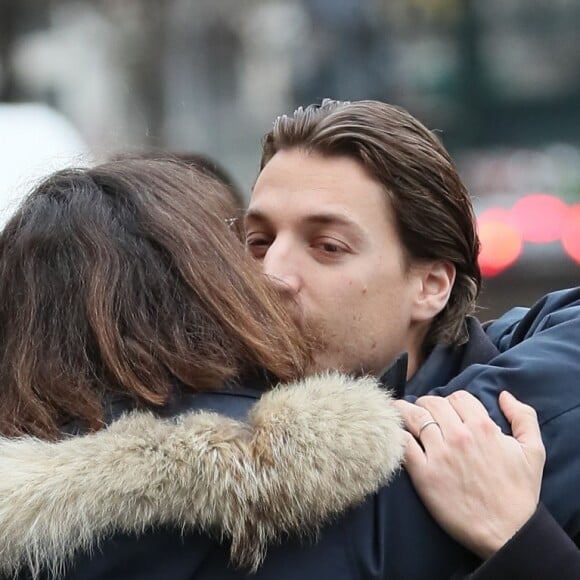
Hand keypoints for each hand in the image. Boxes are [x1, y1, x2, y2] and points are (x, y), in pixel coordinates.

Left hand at [394, 391, 545, 558]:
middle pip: (433, 403)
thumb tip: (504, 395)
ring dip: (406, 411)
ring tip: (399, 410)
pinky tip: (394, 432)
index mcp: (483, 426)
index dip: (453, 401)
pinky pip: (403, 444)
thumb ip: (524, 417)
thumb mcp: (533, 451)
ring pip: (414, 417)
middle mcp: (458, 435)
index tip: (449, 410)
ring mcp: (439, 454)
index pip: (458, 397)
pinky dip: (397, 433)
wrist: (506, 532)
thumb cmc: (519, 493)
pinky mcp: (423, 474)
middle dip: (428, 404)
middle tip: (424, 411)